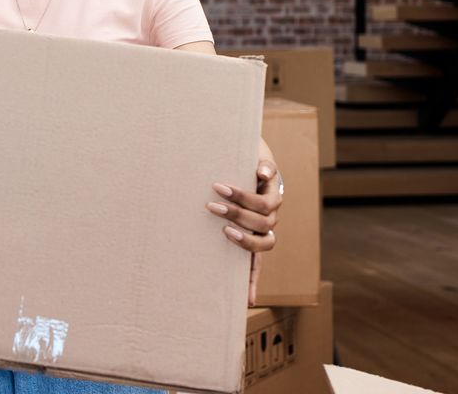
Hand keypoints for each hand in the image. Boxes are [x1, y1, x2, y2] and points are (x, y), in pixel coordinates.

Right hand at [205, 143, 282, 305]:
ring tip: (217, 189)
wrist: (246, 157)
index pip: (255, 261)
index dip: (252, 280)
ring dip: (241, 199)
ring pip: (264, 209)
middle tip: (212, 210)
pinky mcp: (271, 175)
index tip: (246, 300)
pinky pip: (271, 177)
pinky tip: (256, 173)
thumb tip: (184, 251)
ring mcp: (272, 198)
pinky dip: (264, 175)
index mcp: (255, 235)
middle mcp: (267, 220)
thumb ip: (209, 230)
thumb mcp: (220, 214)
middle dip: (237, 221)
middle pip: (262, 232)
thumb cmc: (226, 190)